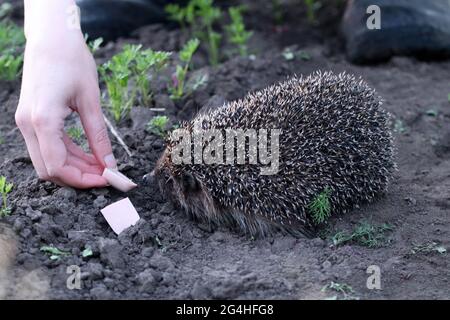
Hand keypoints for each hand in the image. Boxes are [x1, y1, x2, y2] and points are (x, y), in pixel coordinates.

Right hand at [16, 3, 116, 188]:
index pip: (58, 167)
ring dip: (75, 167)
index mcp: (43, 120)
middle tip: (107, 174)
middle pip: (50, 169)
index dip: (84, 180)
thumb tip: (109, 163)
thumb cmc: (72, 62)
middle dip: (79, 177)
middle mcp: (28, 125)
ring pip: (48, 160)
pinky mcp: (31, 118)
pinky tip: (90, 155)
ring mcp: (26, 122)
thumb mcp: (91, 101)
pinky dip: (68, 155)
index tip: (108, 179)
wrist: (51, 38)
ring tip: (102, 165)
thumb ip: (99, 136)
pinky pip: (48, 146)